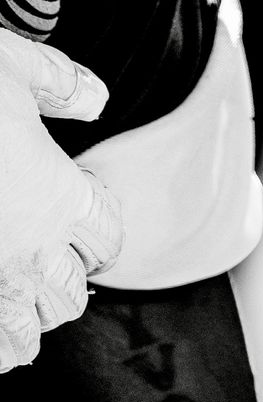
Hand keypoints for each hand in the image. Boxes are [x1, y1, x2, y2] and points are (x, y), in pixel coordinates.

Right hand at [0, 28, 123, 373]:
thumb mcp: (18, 67)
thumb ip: (62, 85)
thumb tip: (94, 99)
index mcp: (61, 197)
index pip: (109, 237)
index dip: (100, 224)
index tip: (81, 207)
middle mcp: (31, 250)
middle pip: (71, 296)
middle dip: (64, 277)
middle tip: (47, 251)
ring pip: (27, 334)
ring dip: (27, 315)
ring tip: (15, 285)